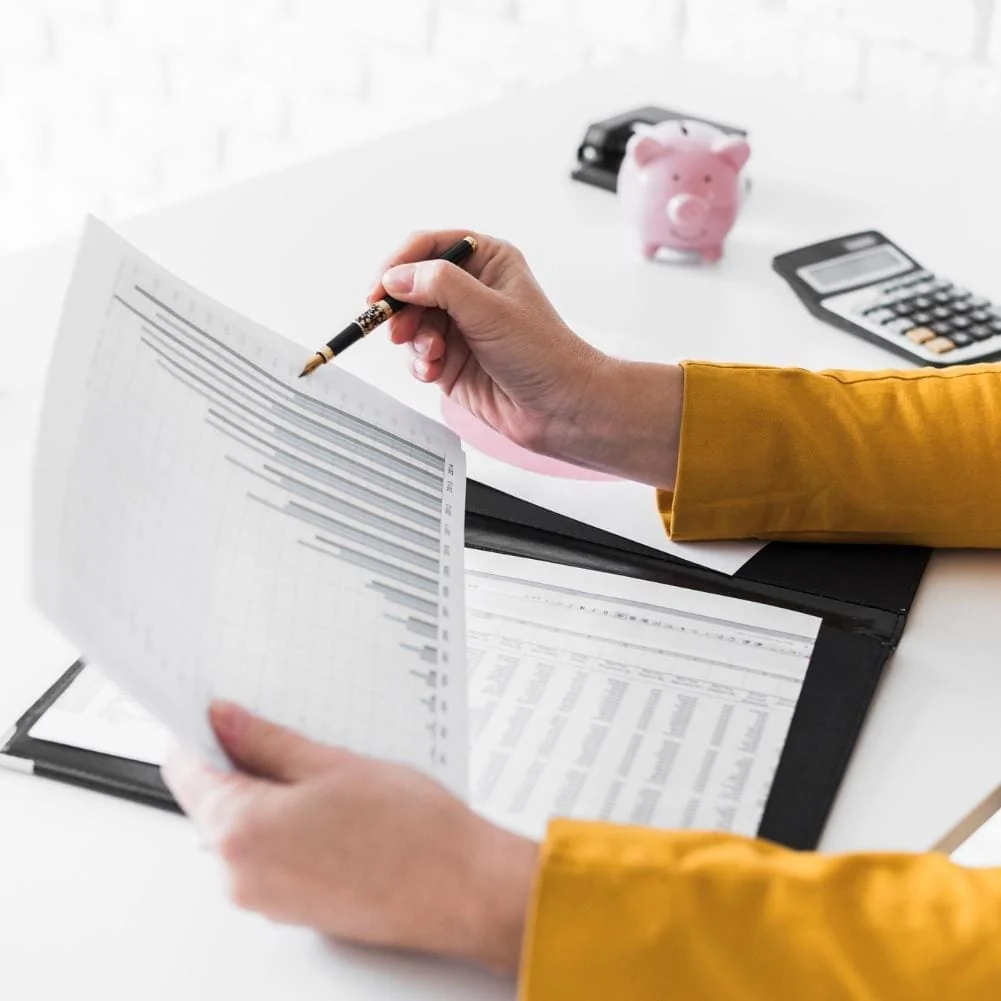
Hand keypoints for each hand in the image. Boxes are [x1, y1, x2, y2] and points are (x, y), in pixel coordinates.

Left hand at [162, 702, 537, 973]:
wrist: (463, 890)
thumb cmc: (413, 832)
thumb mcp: (332, 764)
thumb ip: (267, 741)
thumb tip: (225, 720)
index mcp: (241, 833)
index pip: (185, 772)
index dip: (200, 734)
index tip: (220, 713)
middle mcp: (242, 877)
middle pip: (213, 803)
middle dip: (241, 764)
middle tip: (288, 734)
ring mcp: (267, 901)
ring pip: (245, 830)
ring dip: (270, 796)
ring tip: (326, 773)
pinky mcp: (294, 911)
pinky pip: (271, 858)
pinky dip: (289, 827)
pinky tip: (336, 808)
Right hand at [371, 229, 602, 458]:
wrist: (559, 408)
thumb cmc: (543, 354)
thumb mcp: (489, 309)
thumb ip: (440, 286)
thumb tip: (396, 278)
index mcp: (487, 260)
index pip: (430, 247)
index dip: (399, 265)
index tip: (379, 289)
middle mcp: (471, 290)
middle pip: (412, 286)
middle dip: (401, 309)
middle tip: (394, 328)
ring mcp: (459, 325)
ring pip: (410, 322)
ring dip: (412, 340)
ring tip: (430, 356)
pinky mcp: (450, 359)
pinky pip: (417, 354)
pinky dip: (418, 363)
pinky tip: (432, 372)